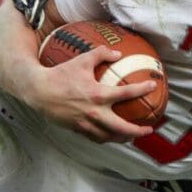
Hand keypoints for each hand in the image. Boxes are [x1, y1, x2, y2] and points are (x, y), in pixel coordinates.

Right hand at [22, 45, 156, 142]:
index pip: (126, 93)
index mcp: (98, 94)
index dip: (142, 89)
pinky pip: (95, 137)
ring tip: (132, 136)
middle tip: (148, 130)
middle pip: (121, 127)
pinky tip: (111, 136)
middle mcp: (94, 112)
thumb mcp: (82, 60)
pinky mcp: (77, 128)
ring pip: (108, 137)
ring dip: (122, 138)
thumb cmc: (60, 74)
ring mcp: (85, 123)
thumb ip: (101, 54)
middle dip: (137, 130)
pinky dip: (106, 138)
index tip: (153, 86)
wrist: (38, 90)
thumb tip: (118, 53)